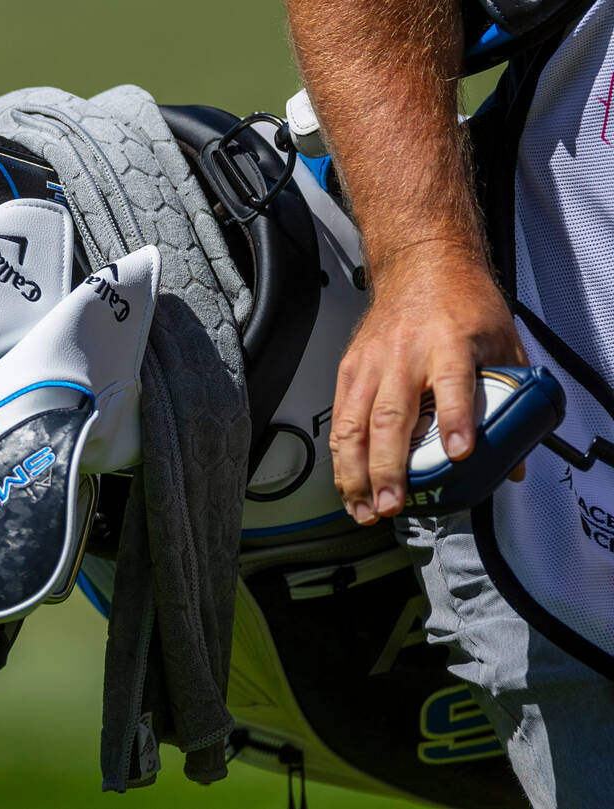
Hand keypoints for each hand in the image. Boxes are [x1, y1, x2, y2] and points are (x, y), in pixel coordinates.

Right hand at [331, 245, 526, 523]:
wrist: (421, 264)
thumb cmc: (461, 302)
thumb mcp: (502, 342)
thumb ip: (514, 397)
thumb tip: (514, 458)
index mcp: (450, 343)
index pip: (454, 383)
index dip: (457, 419)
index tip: (461, 452)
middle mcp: (405, 355)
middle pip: (392, 416)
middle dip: (388, 467)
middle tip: (392, 503)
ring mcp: (372, 363)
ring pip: (354, 424)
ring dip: (356, 472)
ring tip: (364, 507)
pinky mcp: (350, 370)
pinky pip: (340, 420)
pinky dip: (342, 457)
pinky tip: (348, 485)